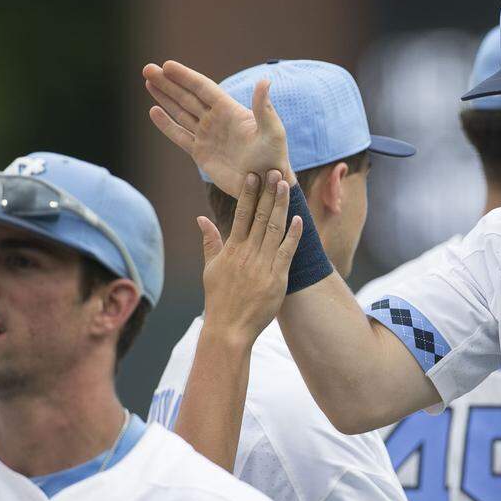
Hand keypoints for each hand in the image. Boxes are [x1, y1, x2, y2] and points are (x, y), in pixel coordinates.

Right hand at [143, 60, 293, 195]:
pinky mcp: (200, 153)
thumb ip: (264, 108)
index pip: (203, 88)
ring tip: (148, 81)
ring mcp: (207, 136)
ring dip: (164, 97)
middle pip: (187, 96)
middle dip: (168, 83)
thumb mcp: (272, 132)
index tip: (167, 65)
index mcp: (230, 110)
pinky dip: (166, 125)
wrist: (266, 185)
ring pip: (180, 112)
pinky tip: (154, 111)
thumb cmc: (274, 157)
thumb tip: (265, 81)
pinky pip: (179, 136)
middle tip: (148, 68)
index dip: (185, 77)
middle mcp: (216, 120)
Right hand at [198, 169, 301, 344]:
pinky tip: (299, 219)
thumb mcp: (209, 268)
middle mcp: (247, 254)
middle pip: (259, 217)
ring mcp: (263, 265)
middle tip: (274, 171)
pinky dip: (293, 235)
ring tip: (286, 186)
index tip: (253, 176)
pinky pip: (287, 251)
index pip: (241, 215)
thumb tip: (201, 218)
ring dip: (281, 206)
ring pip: (274, 229)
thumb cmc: (219, 299)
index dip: (248, 194)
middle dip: (267, 193)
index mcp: (231, 250)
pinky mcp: (277, 278)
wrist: (229, 328)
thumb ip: (209, 242)